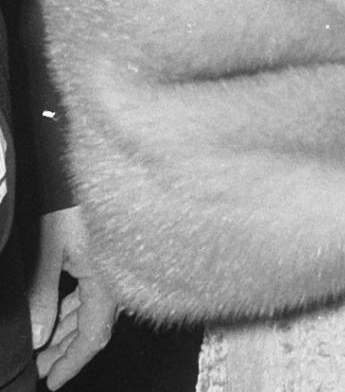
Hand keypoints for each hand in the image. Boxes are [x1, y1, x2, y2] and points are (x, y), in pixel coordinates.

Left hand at [29, 207, 118, 389]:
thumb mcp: (52, 247)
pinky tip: (61, 313)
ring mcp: (115, 268)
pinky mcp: (110, 257)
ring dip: (68, 332)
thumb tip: (37, 335)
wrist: (103, 165)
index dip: (71, 363)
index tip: (50, 383)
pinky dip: (76, 310)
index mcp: (109, 282)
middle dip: (65, 352)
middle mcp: (118, 280)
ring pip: (93, 311)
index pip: (92, 337)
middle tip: (40, 370)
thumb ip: (43, 293)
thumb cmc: (80, 199)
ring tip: (44, 347)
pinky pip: (94, 294)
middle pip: (93, 329)